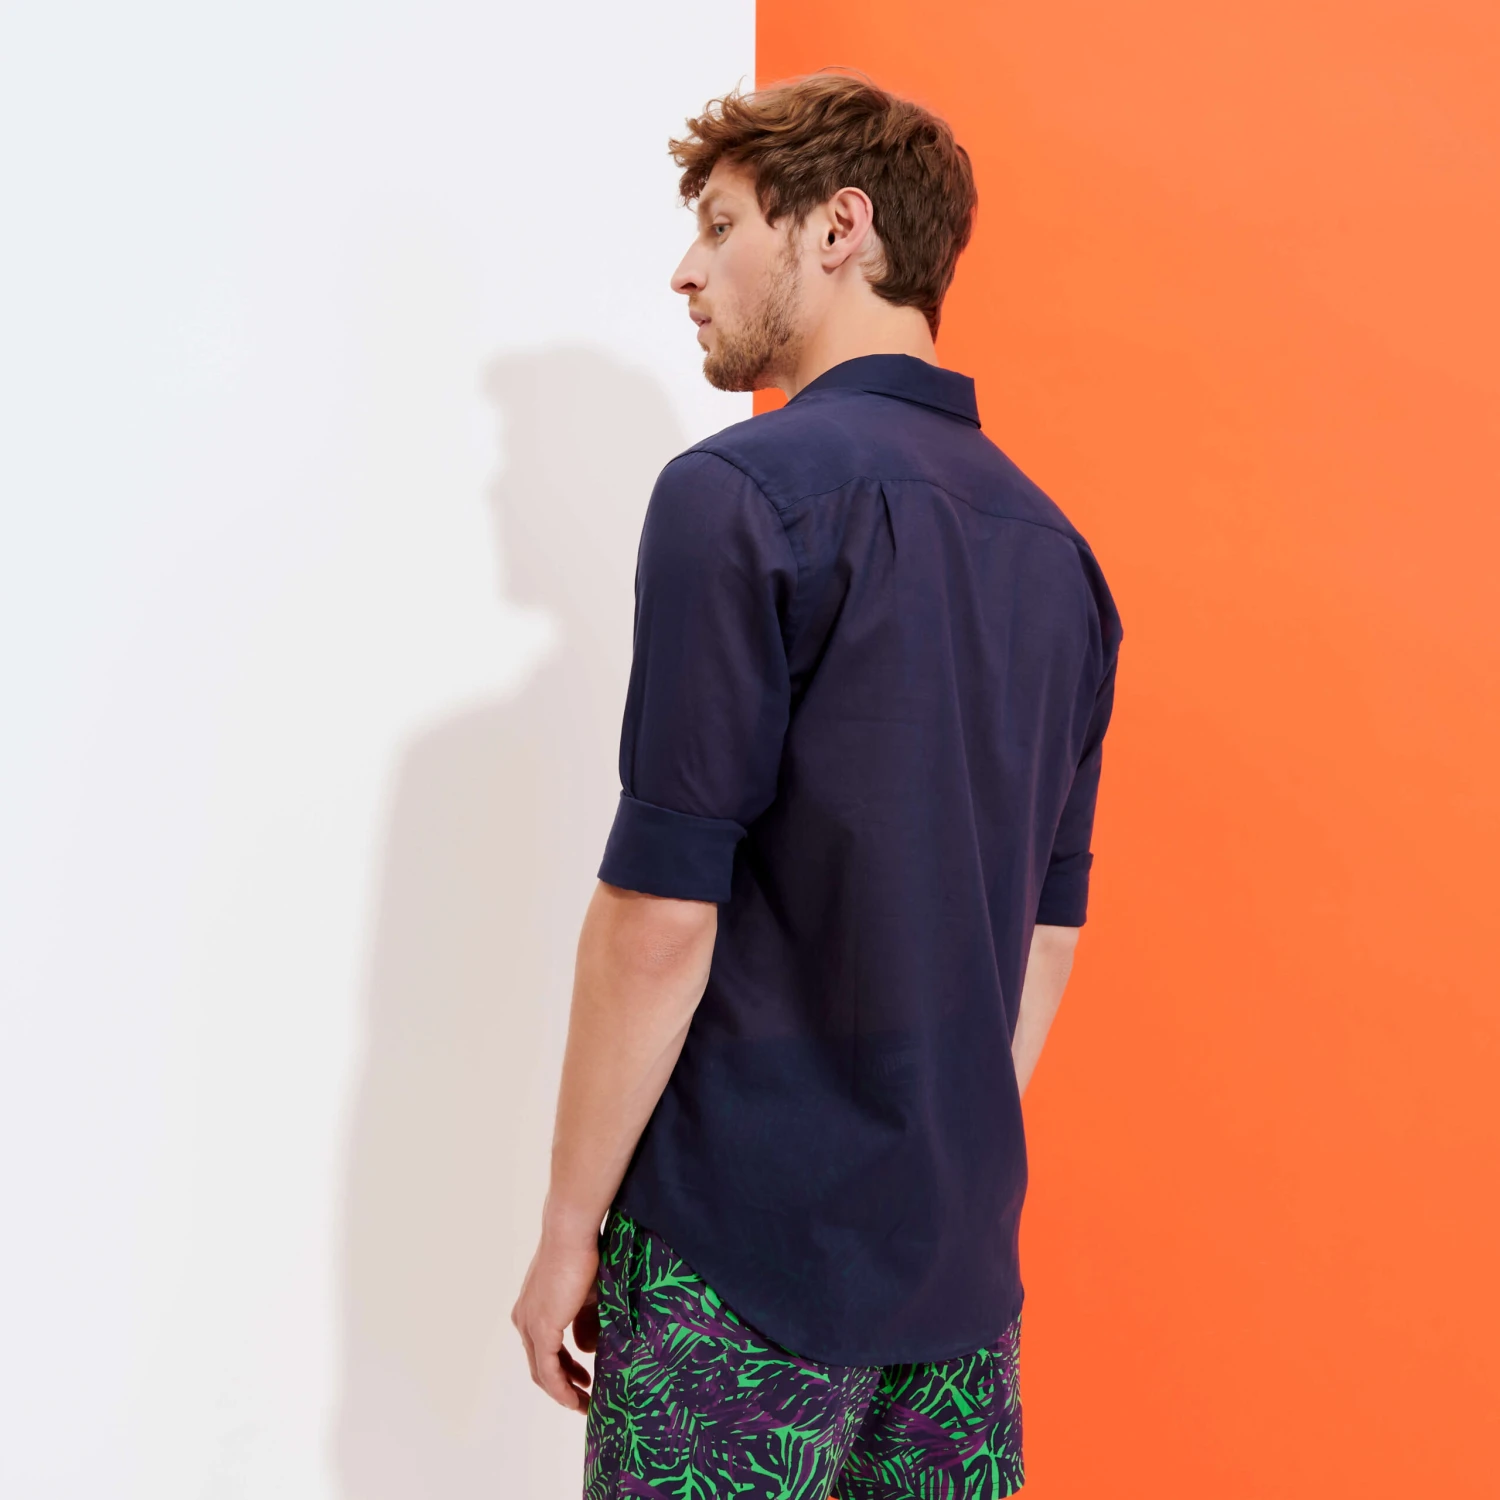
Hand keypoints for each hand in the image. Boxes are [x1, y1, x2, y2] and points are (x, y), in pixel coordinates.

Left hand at [511, 1229, 600, 1411]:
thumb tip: (586, 1350)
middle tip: (584, 1398)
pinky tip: (575, 1398)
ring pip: (543, 1372)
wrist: (571, 1234)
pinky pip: (549, 1369)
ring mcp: (530, 1325)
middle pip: (540, 1366)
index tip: (582, 1380)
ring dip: (563, 1392)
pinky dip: (561, 1387)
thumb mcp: (585, 1296)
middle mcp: (524, 1320)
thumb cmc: (582, 1256)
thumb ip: (584, 1323)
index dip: (563, 1369)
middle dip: (563, 1386)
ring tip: (583, 1404)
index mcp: (531, 1310)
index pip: (543, 1349)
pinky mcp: (541, 1329)